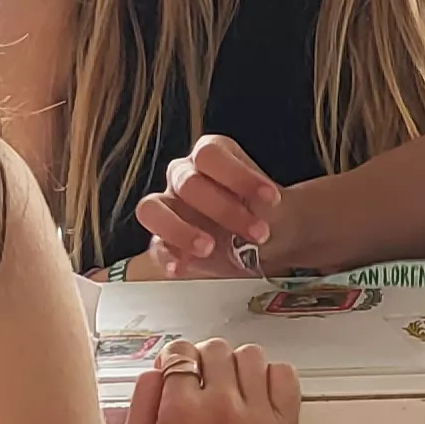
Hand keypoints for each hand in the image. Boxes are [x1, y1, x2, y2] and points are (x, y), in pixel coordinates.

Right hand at [109, 338, 302, 423]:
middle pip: (216, 349)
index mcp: (180, 409)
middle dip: (204, 361)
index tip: (177, 375)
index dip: (175, 361)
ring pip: (251, 357)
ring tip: (231, 390)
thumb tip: (157, 370)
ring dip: (237, 366)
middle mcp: (222, 404)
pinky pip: (285, 377)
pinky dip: (271, 376)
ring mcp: (258, 415)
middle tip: (202, 384)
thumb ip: (141, 404)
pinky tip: (258, 395)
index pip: (180, 352)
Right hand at [132, 136, 284, 274]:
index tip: (271, 198)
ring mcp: (168, 207)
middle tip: (257, 232)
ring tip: (208, 248)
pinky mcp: (163, 240)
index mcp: (210, 156)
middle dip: (225, 210)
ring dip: (180, 229)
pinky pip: (155, 245)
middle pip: (188, 183)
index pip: (210, 155)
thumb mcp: (272, 203)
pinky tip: (181, 268)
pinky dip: (167, 257)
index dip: (238, 175)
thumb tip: (268, 210)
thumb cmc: (264, 213)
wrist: (263, 243)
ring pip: (152, 209)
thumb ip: (266, 203)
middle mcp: (183, 176)